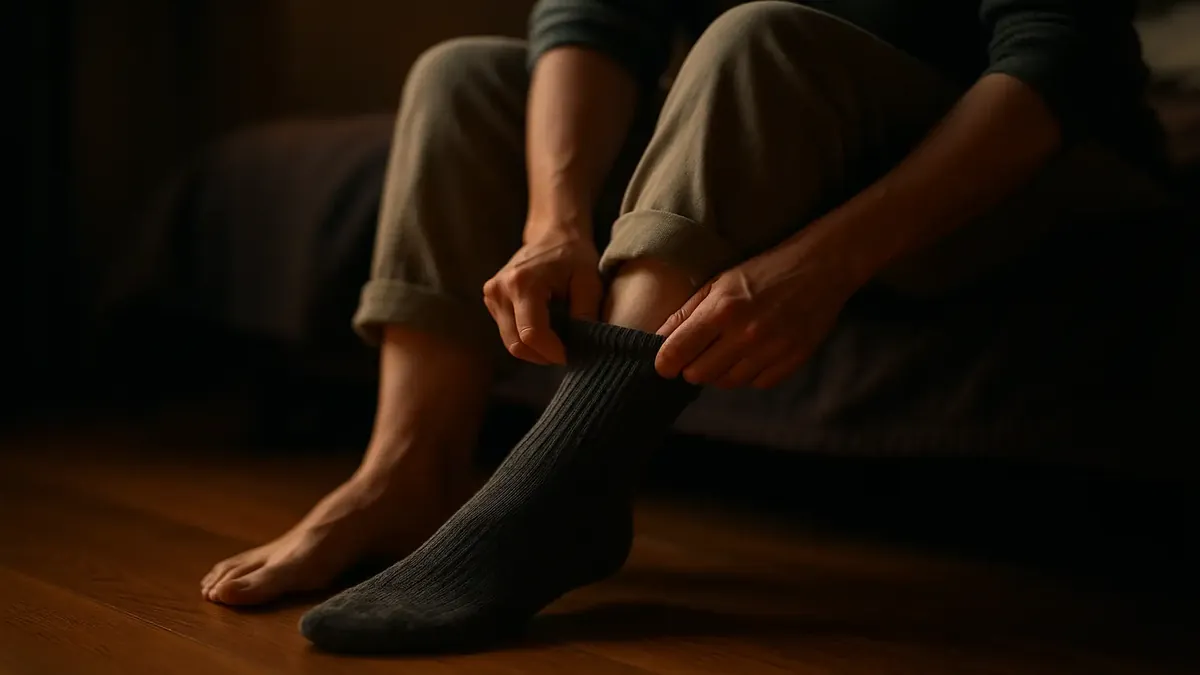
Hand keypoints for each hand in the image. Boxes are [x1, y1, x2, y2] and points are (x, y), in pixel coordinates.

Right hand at [483, 228, 602, 364]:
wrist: (552, 234)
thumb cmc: (574, 256)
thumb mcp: (589, 282)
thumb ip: (587, 313)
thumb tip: (584, 345)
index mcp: (522, 283)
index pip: (531, 334)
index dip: (551, 352)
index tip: (571, 356)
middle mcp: (500, 290)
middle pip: (516, 343)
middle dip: (542, 355)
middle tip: (566, 352)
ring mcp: (491, 295)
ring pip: (509, 342)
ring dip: (534, 350)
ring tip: (557, 342)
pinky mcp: (490, 300)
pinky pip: (506, 332)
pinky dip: (525, 339)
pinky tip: (544, 330)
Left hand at [655, 244, 857, 388]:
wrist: (820, 268)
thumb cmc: (764, 271)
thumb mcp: (720, 282)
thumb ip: (686, 313)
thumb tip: (658, 340)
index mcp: (722, 309)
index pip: (678, 352)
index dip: (665, 363)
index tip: (665, 364)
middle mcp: (745, 334)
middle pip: (698, 375)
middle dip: (692, 367)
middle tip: (700, 352)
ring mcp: (771, 350)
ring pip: (727, 383)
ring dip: (721, 371)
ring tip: (728, 350)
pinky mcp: (792, 361)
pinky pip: (757, 383)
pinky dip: (750, 374)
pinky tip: (754, 354)